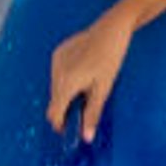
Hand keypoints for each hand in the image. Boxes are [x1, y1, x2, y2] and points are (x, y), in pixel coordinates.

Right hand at [46, 21, 129, 139]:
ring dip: (66, 94)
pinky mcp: (58, 52)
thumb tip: (86, 137)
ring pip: (55, 87)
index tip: (70, 131)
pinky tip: (83, 74)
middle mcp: (56, 71)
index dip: (60, 125)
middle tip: (83, 111)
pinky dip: (66, 80)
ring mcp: (55, 60)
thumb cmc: (111, 58)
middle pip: (54, 101)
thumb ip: (92, 114)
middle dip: (65, 109)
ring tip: (87, 89)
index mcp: (67, 83)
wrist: (112, 28)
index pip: (53, 113)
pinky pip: (57, 74)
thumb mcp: (104, 89)